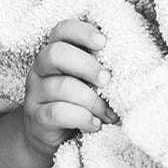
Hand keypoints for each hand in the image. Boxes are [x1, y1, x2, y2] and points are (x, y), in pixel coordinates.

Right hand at [22, 19, 117, 158]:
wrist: (53, 138)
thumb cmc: (80, 100)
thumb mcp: (90, 80)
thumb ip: (102, 67)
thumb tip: (132, 63)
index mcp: (57, 51)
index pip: (62, 30)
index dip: (82, 32)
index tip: (103, 42)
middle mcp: (41, 68)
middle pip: (56, 54)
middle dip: (86, 65)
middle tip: (107, 79)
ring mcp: (35, 92)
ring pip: (61, 86)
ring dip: (91, 100)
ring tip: (108, 113)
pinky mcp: (36, 117)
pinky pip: (57, 112)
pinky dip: (82, 118)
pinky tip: (95, 124)